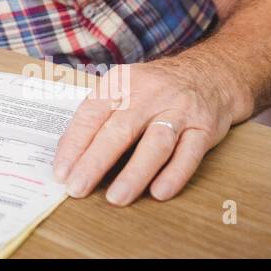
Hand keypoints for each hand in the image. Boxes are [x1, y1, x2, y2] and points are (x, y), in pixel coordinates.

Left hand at [51, 58, 243, 205]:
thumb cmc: (154, 88)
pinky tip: (159, 192)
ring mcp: (178, 111)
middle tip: (77, 187)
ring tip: (116, 197)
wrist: (208, 73)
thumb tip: (69, 153)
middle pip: (119, 130)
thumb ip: (98, 116)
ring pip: (155, 143)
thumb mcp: (123, 88)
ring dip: (134, 173)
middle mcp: (149, 95)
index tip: (61, 171)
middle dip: (95, 161)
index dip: (74, 144)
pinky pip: (189, 154)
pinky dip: (174, 174)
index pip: (91, 114)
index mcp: (121, 83)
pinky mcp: (204, 128)